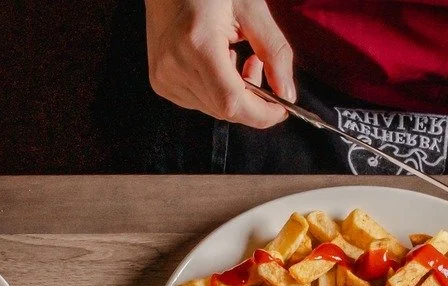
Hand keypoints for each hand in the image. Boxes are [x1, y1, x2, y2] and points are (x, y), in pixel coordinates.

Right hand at [146, 0, 294, 127]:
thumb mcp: (251, 9)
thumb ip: (275, 52)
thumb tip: (287, 93)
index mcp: (198, 43)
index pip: (231, 101)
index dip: (261, 114)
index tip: (281, 110)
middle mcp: (175, 65)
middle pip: (223, 110)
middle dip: (252, 101)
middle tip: (258, 65)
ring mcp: (164, 76)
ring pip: (213, 109)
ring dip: (235, 94)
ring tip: (236, 57)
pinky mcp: (160, 82)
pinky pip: (198, 102)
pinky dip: (217, 91)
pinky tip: (218, 63)